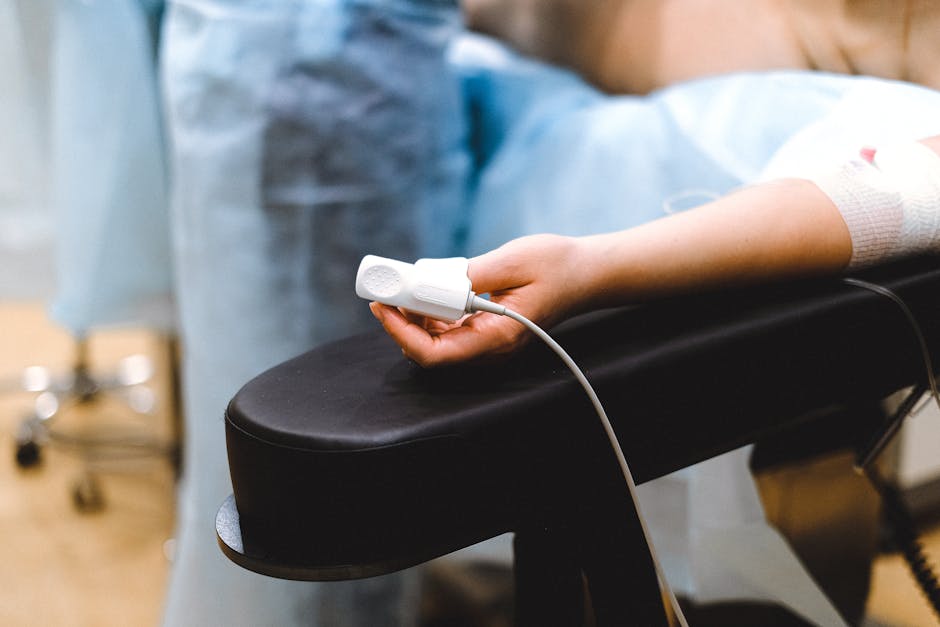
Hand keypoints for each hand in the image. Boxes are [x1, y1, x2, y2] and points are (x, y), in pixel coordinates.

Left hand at [370, 234, 584, 366]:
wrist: (587, 273)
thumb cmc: (557, 266)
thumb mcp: (512, 261)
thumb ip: (471, 274)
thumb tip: (431, 281)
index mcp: (497, 338)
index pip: (436, 354)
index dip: (401, 333)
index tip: (384, 305)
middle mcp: (491, 349)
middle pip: (430, 352)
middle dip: (401, 324)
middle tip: (386, 291)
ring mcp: (489, 343)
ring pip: (437, 343)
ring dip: (414, 318)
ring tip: (403, 287)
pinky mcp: (487, 331)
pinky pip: (450, 332)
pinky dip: (430, 314)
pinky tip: (426, 291)